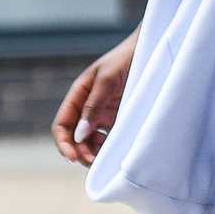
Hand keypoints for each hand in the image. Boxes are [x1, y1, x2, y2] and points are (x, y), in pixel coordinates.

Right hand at [54, 31, 136, 166]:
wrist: (152, 51)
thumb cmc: (126, 58)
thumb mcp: (107, 78)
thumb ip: (94, 105)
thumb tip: (80, 133)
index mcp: (79, 95)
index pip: (62, 125)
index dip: (63, 143)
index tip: (72, 157)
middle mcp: (88, 108)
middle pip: (75, 139)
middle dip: (79, 152)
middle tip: (93, 162)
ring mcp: (103, 115)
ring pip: (90, 142)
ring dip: (93, 154)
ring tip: (104, 162)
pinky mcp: (119, 120)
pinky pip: (108, 140)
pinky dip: (107, 150)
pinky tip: (114, 155)